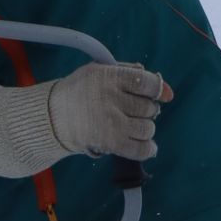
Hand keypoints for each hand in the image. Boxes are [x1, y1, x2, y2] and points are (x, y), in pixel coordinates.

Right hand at [47, 60, 172, 161]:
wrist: (54, 116)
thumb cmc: (82, 91)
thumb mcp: (101, 71)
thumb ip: (133, 74)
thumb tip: (167, 91)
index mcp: (109, 77)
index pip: (147, 82)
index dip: (157, 89)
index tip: (157, 94)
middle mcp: (112, 99)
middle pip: (149, 107)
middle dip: (146, 110)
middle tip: (131, 111)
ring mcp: (112, 123)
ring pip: (148, 128)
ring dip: (144, 128)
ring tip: (131, 126)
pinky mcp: (110, 143)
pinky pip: (141, 149)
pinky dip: (148, 149)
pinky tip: (145, 146)